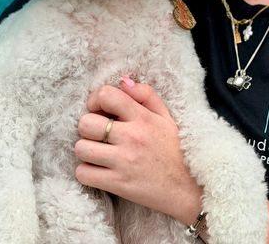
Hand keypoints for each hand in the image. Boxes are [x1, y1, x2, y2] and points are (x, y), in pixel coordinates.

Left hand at [74, 78, 202, 224]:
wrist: (187, 187)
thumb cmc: (175, 149)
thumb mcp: (166, 116)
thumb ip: (145, 94)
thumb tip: (122, 81)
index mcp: (143, 118)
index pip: (106, 96)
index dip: (96, 100)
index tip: (101, 109)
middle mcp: (131, 137)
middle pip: (86, 123)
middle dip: (88, 127)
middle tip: (98, 133)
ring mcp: (123, 161)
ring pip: (81, 148)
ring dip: (86, 150)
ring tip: (98, 152)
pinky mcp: (117, 184)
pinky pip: (83, 174)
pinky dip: (86, 172)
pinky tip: (99, 169)